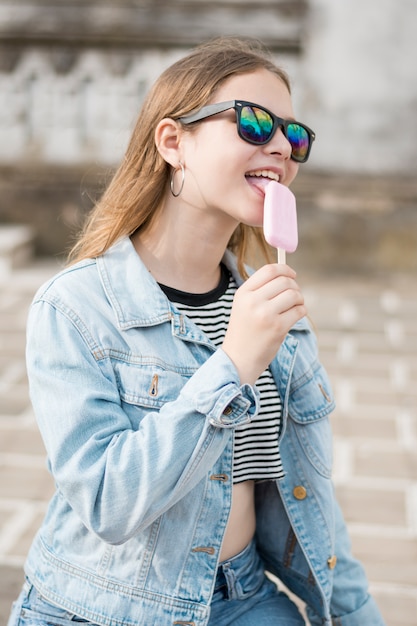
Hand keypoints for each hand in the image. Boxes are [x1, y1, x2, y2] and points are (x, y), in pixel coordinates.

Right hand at [222, 264, 305, 384]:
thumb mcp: (244, 306)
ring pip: (294, 295)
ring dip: (299, 300)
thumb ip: (260, 290)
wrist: (239, 360)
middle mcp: (253, 301)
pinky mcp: (278, 327)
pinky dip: (301, 311)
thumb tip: (287, 275)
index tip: (292, 275)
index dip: (285, 269)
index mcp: (243, 293)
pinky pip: (299, 310)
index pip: (269, 270)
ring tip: (294, 307)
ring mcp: (266, 314)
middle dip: (294, 287)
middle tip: (294, 296)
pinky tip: (295, 317)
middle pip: (285, 281)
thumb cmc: (245, 331)